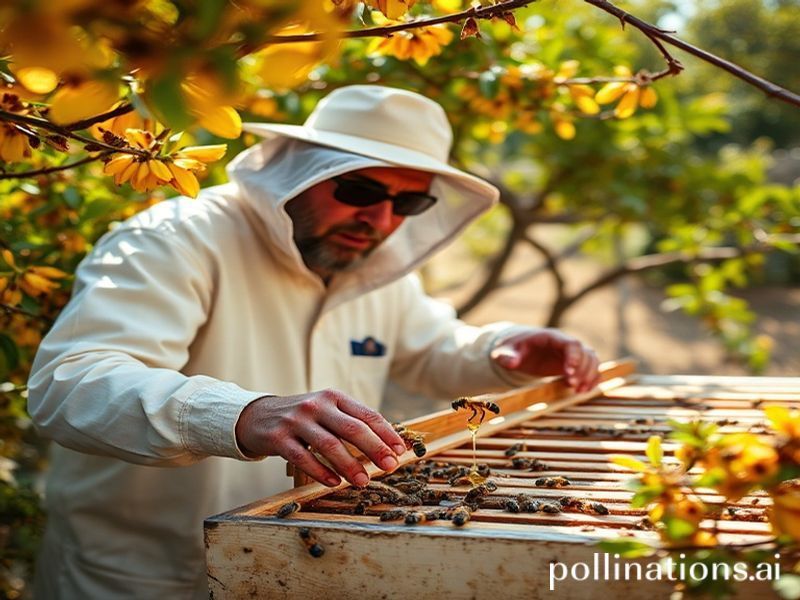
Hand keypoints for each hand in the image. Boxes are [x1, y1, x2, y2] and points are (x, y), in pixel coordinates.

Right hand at [235, 390, 406, 487]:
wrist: (256, 416)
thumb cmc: (302, 418)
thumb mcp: (326, 411)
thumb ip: (351, 423)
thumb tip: (386, 446)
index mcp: (334, 397)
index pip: (367, 414)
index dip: (386, 433)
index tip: (400, 451)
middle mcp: (316, 405)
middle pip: (352, 429)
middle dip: (375, 449)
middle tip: (390, 466)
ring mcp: (297, 421)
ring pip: (329, 445)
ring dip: (350, 466)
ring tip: (363, 481)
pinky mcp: (279, 438)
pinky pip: (304, 458)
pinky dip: (321, 472)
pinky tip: (333, 482)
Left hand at [490, 328, 600, 392]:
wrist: (517, 349)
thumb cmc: (512, 348)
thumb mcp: (504, 351)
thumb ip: (506, 356)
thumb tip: (512, 363)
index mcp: (551, 337)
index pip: (571, 343)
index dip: (574, 358)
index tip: (568, 374)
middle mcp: (564, 343)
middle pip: (586, 353)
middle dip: (582, 370)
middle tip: (572, 386)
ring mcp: (571, 353)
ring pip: (591, 360)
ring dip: (589, 376)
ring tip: (579, 391)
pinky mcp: (573, 364)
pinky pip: (591, 368)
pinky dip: (592, 379)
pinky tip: (585, 390)